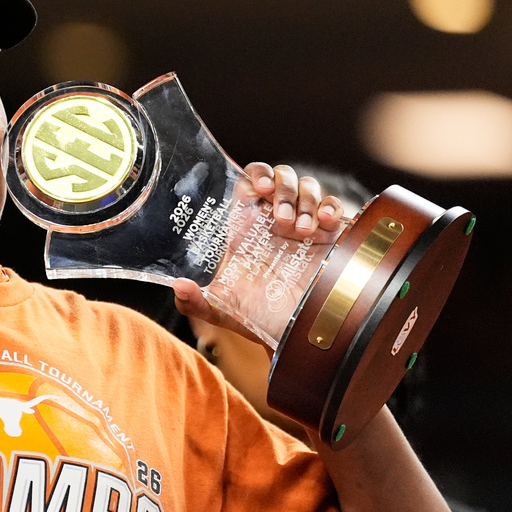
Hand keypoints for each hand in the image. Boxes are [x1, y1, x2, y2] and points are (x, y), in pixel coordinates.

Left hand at [172, 162, 347, 343]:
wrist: (296, 335)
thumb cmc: (256, 317)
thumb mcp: (223, 310)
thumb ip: (195, 302)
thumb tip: (179, 286)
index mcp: (246, 228)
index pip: (248, 182)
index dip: (255, 176)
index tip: (260, 189)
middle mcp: (272, 220)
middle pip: (278, 176)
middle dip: (282, 186)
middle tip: (280, 215)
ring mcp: (302, 224)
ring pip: (305, 185)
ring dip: (305, 199)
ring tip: (302, 230)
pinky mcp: (330, 234)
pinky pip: (333, 205)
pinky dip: (331, 206)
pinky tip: (326, 223)